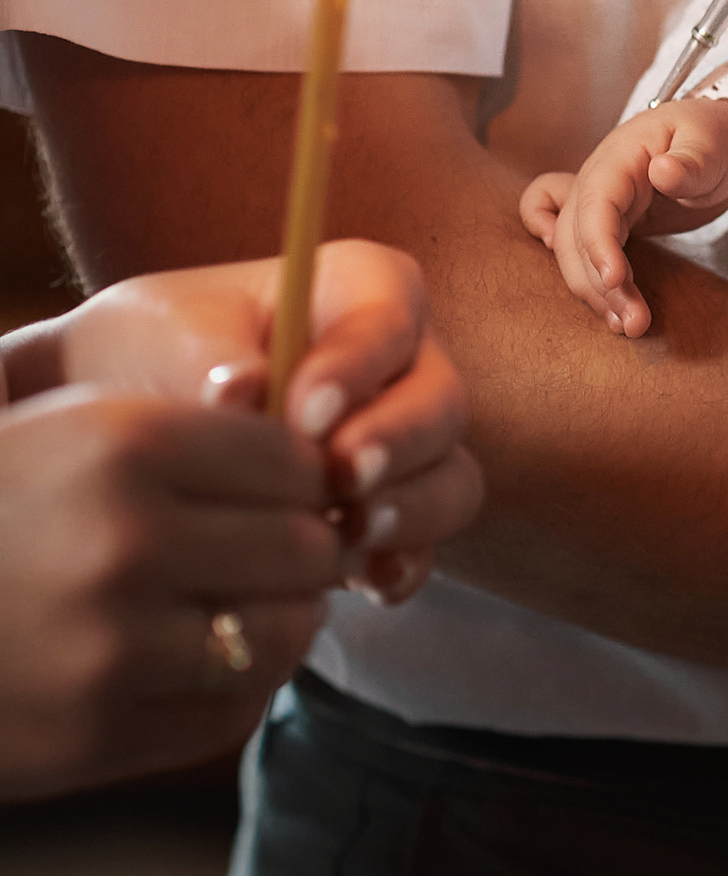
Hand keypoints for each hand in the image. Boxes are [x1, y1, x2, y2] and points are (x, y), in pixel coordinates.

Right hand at [0, 390, 331, 798]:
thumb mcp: (76, 429)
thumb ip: (200, 437)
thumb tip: (329, 468)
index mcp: (124, 449)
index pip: (296, 462)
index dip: (304, 477)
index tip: (290, 489)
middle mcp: (124, 547)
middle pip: (306, 549)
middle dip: (306, 550)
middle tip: (284, 553)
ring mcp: (109, 651)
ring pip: (286, 635)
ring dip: (284, 622)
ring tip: (250, 605)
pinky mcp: (94, 735)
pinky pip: (232, 710)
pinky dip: (238, 686)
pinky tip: (206, 659)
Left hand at [60, 245, 481, 610]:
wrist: (129, 412)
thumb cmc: (159, 348)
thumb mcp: (169, 333)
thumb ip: (212, 356)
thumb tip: (241, 391)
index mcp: (363, 292)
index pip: (389, 320)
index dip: (359, 366)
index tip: (303, 410)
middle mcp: (403, 366)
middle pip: (441, 402)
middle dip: (399, 442)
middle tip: (344, 475)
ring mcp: (407, 445)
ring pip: (451, 477)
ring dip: (414, 508)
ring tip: (350, 531)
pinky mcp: (392, 512)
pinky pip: (426, 544)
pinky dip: (402, 564)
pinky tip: (363, 583)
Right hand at [522, 98, 727, 336]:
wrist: (725, 142)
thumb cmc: (720, 140)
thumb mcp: (715, 146)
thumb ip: (693, 161)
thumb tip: (663, 171)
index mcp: (621, 155)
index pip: (596, 202)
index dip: (598, 242)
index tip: (615, 279)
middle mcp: (598, 178)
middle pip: (576, 234)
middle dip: (598, 282)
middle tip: (635, 323)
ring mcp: (599, 200)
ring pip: (573, 249)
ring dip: (594, 290)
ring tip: (630, 327)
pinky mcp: (609, 221)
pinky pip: (568, 239)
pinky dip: (572, 266)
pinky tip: (589, 295)